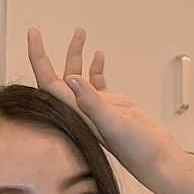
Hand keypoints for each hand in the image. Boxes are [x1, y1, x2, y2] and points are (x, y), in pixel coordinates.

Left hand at [26, 28, 181, 190]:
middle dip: (48, 54)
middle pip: (56, 78)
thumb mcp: (115, 125)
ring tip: (80, 33)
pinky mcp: (110, 107)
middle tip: (38, 32)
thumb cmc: (139, 150)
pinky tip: (99, 56)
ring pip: (77, 77)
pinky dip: (95, 68)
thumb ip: (93, 104)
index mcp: (76, 115)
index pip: (48, 84)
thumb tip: (71, 80)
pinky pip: (97, 83)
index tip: (34, 36)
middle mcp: (80, 112)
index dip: (38, 59)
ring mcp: (95, 109)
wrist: (159, 161)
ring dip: (76, 55)